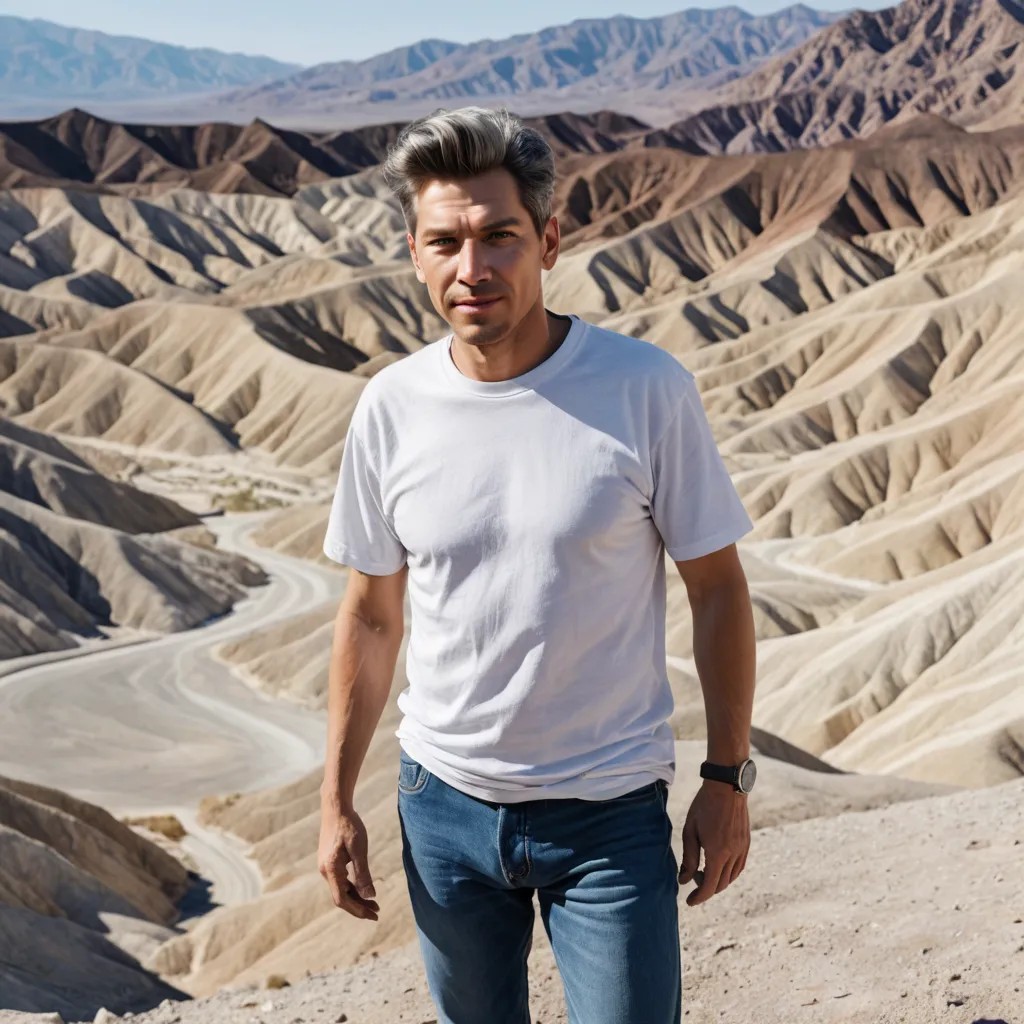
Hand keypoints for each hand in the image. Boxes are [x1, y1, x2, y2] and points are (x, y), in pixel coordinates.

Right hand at [318, 803, 379, 920]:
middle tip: (377, 912)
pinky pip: (340, 880)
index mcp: (331, 869)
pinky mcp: (329, 861)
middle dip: (359, 906)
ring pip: (341, 889)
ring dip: (356, 897)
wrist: (336, 807)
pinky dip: (352, 887)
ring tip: (374, 902)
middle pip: (341, 897)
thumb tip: (370, 896)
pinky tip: (363, 887)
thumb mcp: (359, 849)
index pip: (342, 900)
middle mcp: (325, 871)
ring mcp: (326, 866)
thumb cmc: (349, 825)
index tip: (373, 915)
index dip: (357, 910)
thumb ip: (363, 873)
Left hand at [678, 780, 749, 906]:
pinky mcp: (746, 843)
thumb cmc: (704, 806)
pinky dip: (728, 873)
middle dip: (705, 888)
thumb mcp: (690, 830)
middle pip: (721, 884)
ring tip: (703, 870)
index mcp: (717, 853)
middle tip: (692, 878)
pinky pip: (739, 867)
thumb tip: (684, 880)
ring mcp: (742, 849)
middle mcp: (733, 854)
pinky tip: (718, 865)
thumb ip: (688, 857)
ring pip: (731, 877)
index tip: (689, 901)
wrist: (727, 786)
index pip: (709, 886)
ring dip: (717, 881)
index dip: (698, 897)